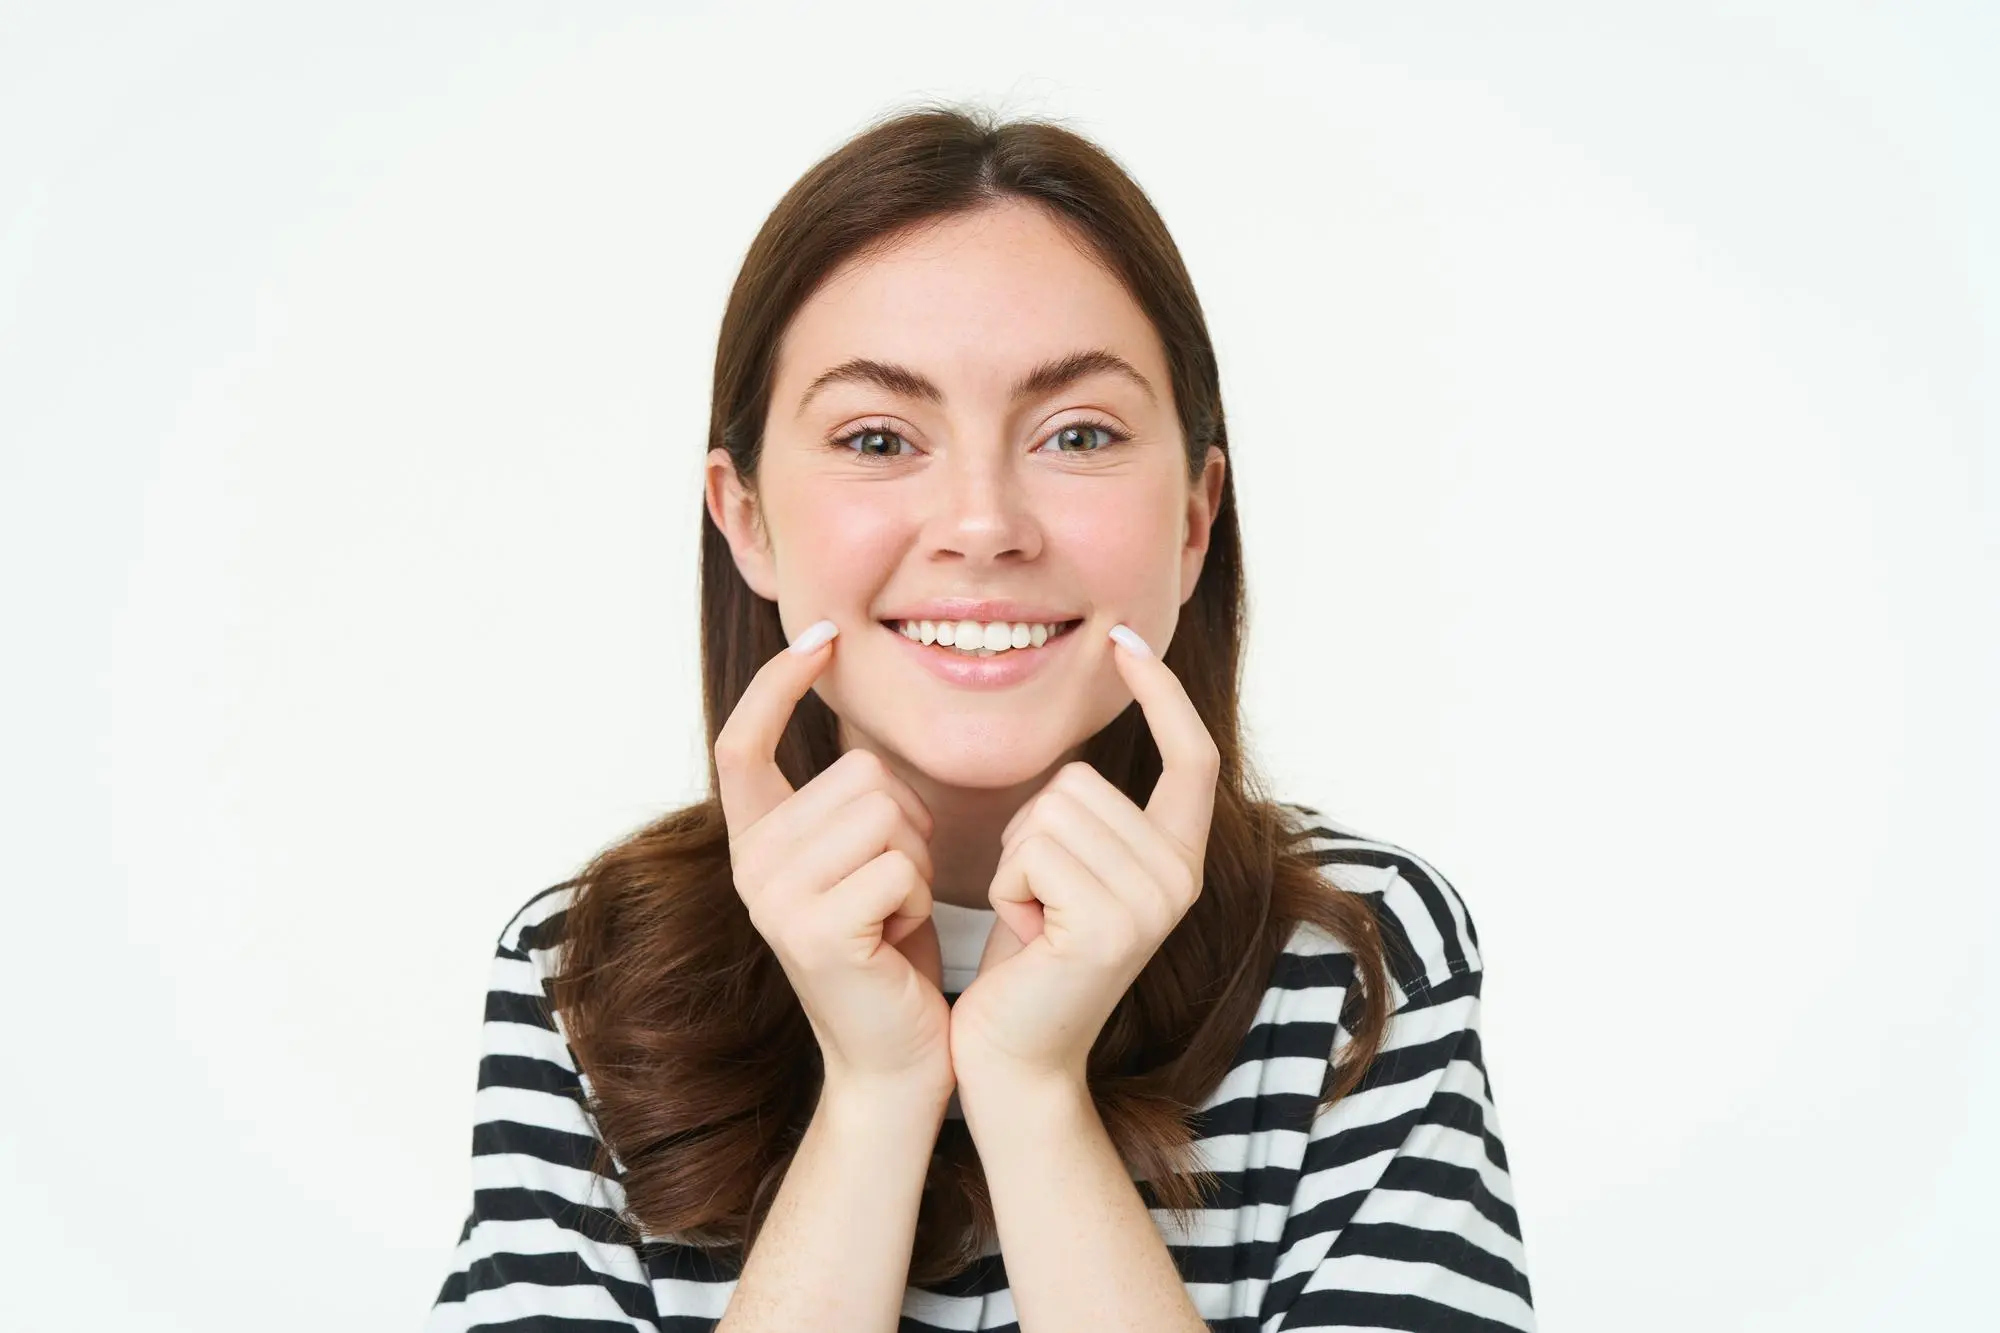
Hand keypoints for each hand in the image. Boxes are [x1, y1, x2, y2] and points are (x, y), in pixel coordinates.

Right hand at [714, 619, 953, 1100]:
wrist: (898, 1058)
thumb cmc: (893, 952)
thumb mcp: (867, 859)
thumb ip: (851, 800)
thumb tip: (864, 715)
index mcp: (755, 841)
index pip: (743, 740)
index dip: (777, 683)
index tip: (822, 637)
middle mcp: (749, 864)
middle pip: (859, 773)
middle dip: (908, 823)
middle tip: (896, 890)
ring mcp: (772, 897)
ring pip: (886, 813)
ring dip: (918, 862)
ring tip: (896, 915)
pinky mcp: (811, 930)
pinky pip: (900, 865)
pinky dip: (921, 899)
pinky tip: (898, 940)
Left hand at [948, 624, 1219, 1091]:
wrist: (1012, 1057)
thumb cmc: (1026, 962)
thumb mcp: (1064, 871)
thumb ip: (1086, 817)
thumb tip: (1076, 756)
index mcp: (1178, 858)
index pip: (1191, 757)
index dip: (1162, 694)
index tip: (1124, 639)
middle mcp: (1181, 877)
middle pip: (1080, 781)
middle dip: (1031, 833)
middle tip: (1039, 904)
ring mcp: (1153, 902)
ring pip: (1050, 811)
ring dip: (1016, 862)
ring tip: (1034, 921)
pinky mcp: (1110, 925)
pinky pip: (1033, 851)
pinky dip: (1007, 888)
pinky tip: (1027, 938)